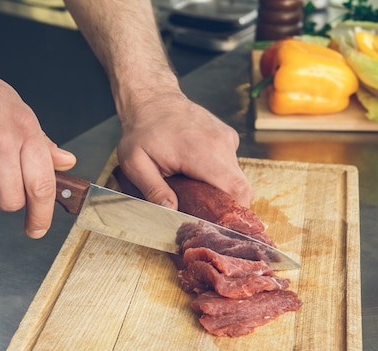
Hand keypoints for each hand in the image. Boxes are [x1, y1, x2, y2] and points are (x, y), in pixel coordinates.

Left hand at [116, 92, 253, 209]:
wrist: (153, 100)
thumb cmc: (143, 131)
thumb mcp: (136, 163)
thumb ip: (153, 190)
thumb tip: (170, 211)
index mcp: (201, 152)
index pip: (236, 190)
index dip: (234, 213)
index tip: (220, 225)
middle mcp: (221, 144)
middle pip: (241, 189)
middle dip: (227, 207)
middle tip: (204, 215)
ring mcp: (227, 139)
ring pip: (237, 179)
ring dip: (221, 191)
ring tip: (196, 191)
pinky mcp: (228, 138)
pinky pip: (232, 166)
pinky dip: (220, 176)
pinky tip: (198, 173)